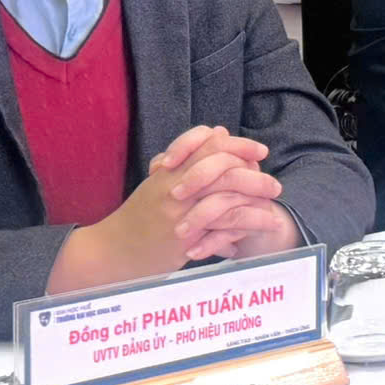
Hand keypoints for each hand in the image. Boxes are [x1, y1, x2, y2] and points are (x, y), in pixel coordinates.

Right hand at [50, 126, 284, 288]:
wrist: (109, 252)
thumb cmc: (138, 217)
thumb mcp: (159, 183)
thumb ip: (188, 159)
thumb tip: (220, 132)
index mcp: (169, 172)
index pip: (209, 145)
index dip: (239, 145)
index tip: (261, 152)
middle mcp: (175, 190)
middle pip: (223, 169)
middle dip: (255, 176)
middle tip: (275, 185)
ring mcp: (179, 215)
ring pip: (227, 198)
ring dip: (256, 202)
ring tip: (274, 208)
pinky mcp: (184, 240)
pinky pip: (222, 229)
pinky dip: (246, 226)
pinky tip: (260, 228)